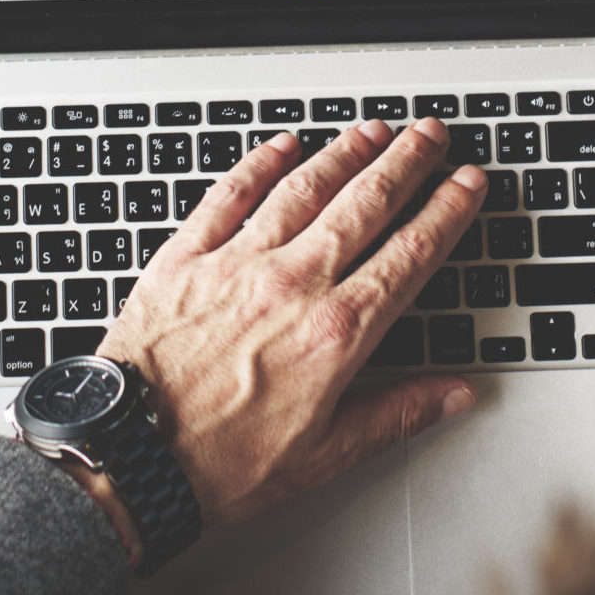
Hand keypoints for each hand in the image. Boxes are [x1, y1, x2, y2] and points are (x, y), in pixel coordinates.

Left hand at [84, 116, 484, 551]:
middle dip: (407, 161)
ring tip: (373, 130)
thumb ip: (397, 414)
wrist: (127, 458)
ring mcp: (237, 263)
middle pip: (365, 203)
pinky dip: (259, 162)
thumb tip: (454, 394)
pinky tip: (283, 144)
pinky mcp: (185, 256)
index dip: (447, 210)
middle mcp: (292, 284)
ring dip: (346, 152)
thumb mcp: (326, 454)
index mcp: (335, 332)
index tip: (467, 183)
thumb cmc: (218, 464)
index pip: (410, 253)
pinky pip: (230, 193)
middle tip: (431, 133)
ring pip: (305, 187)